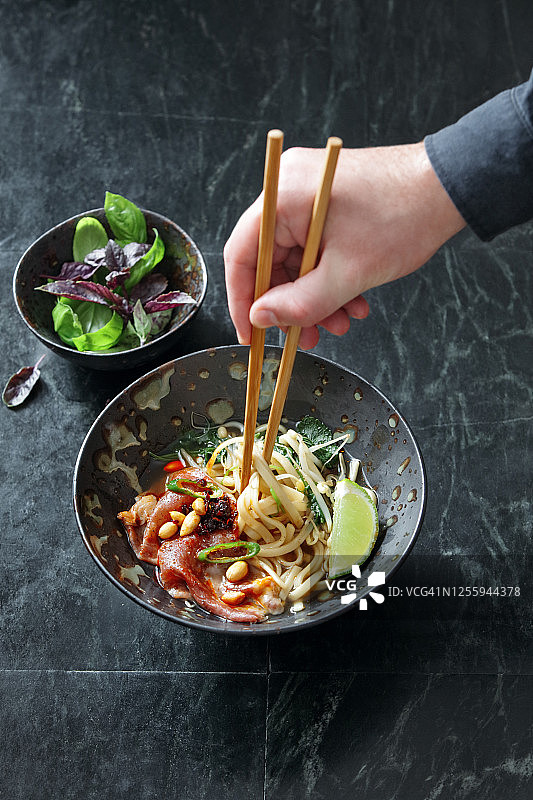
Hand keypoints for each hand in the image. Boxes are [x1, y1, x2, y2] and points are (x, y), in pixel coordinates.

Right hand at [224, 141, 465, 348]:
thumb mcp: (347, 275)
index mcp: (283, 197)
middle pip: (268, 259)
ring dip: (314, 295)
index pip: (241, 255)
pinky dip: (328, 276)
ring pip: (294, 257)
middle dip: (291, 303)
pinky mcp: (326, 199)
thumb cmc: (403, 217)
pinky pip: (313, 245)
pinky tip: (351, 300)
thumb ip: (299, 303)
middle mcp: (289, 188)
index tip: (252, 333)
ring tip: (340, 321)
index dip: (243, 300)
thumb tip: (261, 318)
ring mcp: (307, 191)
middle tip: (305, 335)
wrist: (450, 186)